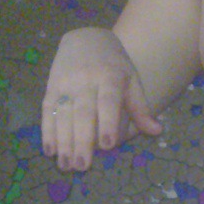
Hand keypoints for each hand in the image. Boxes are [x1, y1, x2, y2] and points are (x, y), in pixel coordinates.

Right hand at [41, 27, 161, 171]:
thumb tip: (156, 131)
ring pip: (62, 114)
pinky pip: (47, 110)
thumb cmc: (114, 65)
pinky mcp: (51, 87)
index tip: (108, 144)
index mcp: (110, 77)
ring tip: (65, 165)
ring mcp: (66, 83)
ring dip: (63, 142)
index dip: (107, 122)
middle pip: (83, 113)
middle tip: (82, 166)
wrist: (86, 37)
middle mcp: (85, 80)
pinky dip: (47, 131)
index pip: (108, 101)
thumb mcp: (131, 80)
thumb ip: (140, 108)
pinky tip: (49, 150)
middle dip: (82, 140)